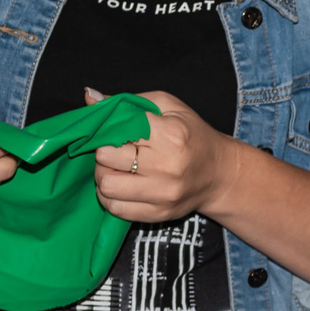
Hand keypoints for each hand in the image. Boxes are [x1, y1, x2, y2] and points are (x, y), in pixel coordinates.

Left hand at [93, 90, 233, 222]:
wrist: (220, 174)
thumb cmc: (191, 136)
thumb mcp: (168, 107)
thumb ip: (128, 102)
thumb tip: (90, 96)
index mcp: (170, 134)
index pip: (116, 131)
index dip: (108, 130)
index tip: (115, 132)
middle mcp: (167, 166)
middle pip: (106, 159)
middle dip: (103, 153)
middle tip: (113, 151)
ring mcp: (163, 194)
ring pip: (106, 186)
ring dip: (103, 176)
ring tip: (115, 170)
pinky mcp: (159, 214)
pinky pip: (115, 208)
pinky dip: (110, 197)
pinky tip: (121, 186)